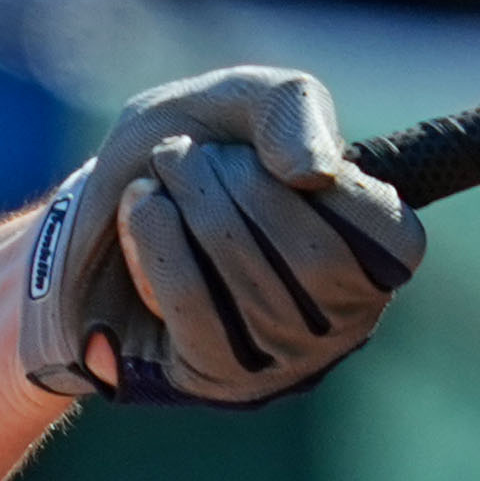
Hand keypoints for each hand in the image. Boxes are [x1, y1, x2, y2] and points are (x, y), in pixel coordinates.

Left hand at [19, 63, 422, 405]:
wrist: (96, 211)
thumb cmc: (190, 150)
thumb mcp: (241, 102)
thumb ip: (291, 110)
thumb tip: (314, 174)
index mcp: (380, 252)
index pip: (383, 229)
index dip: (316, 173)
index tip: (257, 143)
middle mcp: (347, 318)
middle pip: (316, 261)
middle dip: (238, 185)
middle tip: (185, 152)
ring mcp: (283, 359)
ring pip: (257, 292)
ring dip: (196, 208)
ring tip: (162, 172)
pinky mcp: (215, 378)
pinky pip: (199, 315)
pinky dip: (164, 247)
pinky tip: (144, 208)